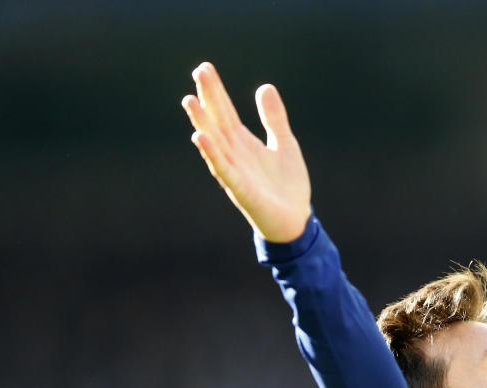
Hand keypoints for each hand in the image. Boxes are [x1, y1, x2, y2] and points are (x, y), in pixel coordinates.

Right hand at [181, 62, 311, 242]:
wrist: (297, 221)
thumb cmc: (288, 186)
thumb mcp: (285, 145)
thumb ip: (274, 119)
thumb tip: (264, 87)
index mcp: (244, 143)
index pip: (226, 112)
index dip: (216, 91)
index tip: (205, 68)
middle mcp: (234, 155)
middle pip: (217, 122)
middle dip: (208, 99)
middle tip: (198, 71)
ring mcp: (235, 172)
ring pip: (215, 144)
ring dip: (202, 123)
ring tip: (190, 100)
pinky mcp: (241, 190)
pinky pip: (223, 170)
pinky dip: (212, 153)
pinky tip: (200, 137)